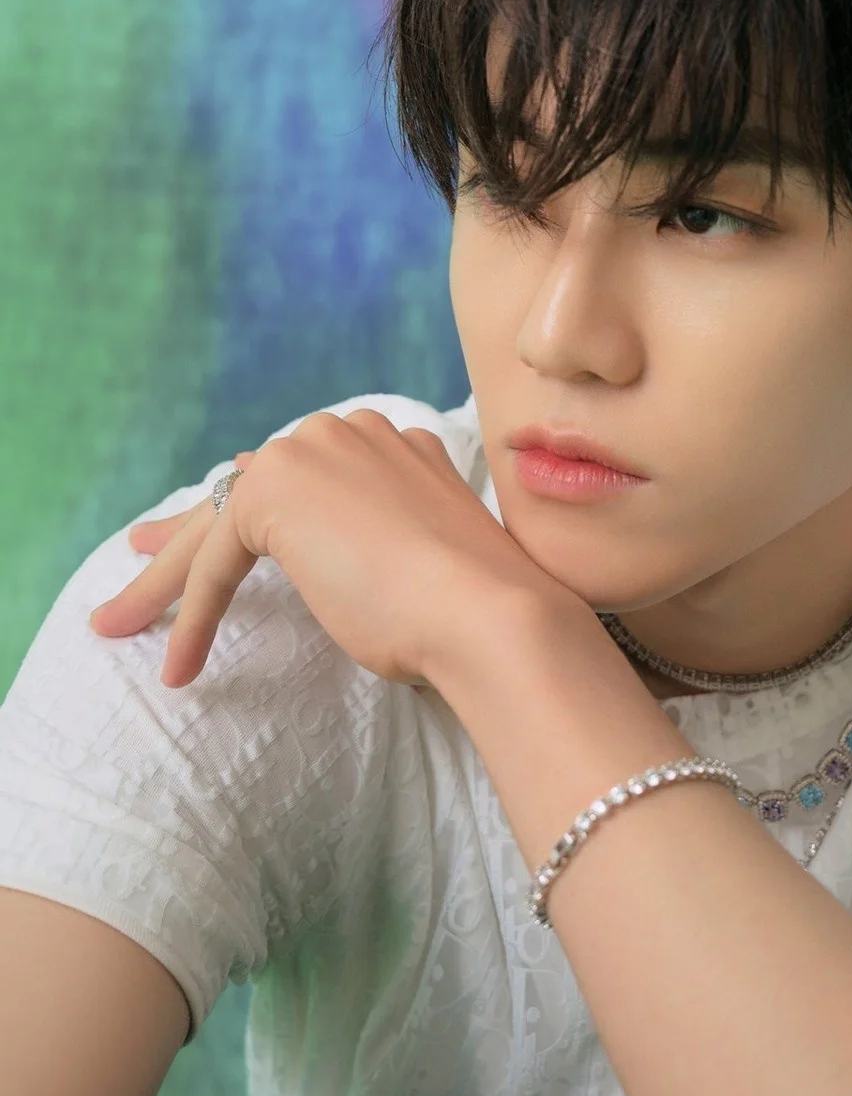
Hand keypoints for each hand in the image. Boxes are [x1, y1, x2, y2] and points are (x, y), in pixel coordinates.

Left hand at [88, 408, 584, 689]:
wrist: (490, 611)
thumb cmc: (467, 612)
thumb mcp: (412, 561)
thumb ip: (371, 537)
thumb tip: (329, 555)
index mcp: (390, 440)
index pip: (294, 474)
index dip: (243, 506)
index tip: (209, 534)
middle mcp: (347, 430)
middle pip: (244, 490)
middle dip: (183, 534)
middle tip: (135, 553)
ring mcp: (311, 452)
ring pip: (216, 524)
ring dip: (163, 579)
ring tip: (117, 624)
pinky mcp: (275, 493)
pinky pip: (214, 563)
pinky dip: (190, 614)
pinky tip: (179, 665)